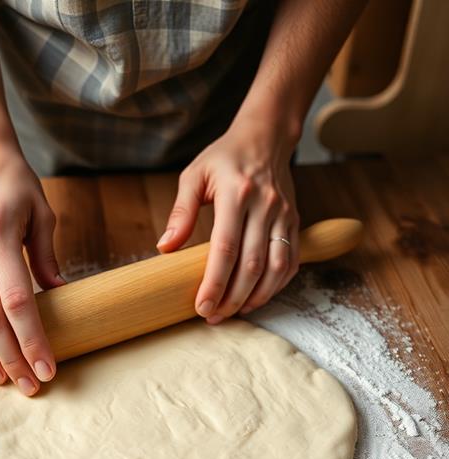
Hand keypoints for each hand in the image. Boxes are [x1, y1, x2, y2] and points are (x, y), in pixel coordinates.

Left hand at [157, 117, 299, 322]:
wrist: (265, 138)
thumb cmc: (224, 158)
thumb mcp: (194, 175)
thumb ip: (180, 212)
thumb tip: (165, 248)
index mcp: (237, 194)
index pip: (226, 250)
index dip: (215, 283)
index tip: (202, 306)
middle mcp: (265, 206)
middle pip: (252, 266)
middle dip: (232, 298)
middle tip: (214, 317)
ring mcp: (284, 215)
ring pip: (276, 268)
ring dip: (257, 297)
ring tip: (235, 312)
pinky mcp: (295, 222)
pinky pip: (291, 262)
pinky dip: (276, 285)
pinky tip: (258, 297)